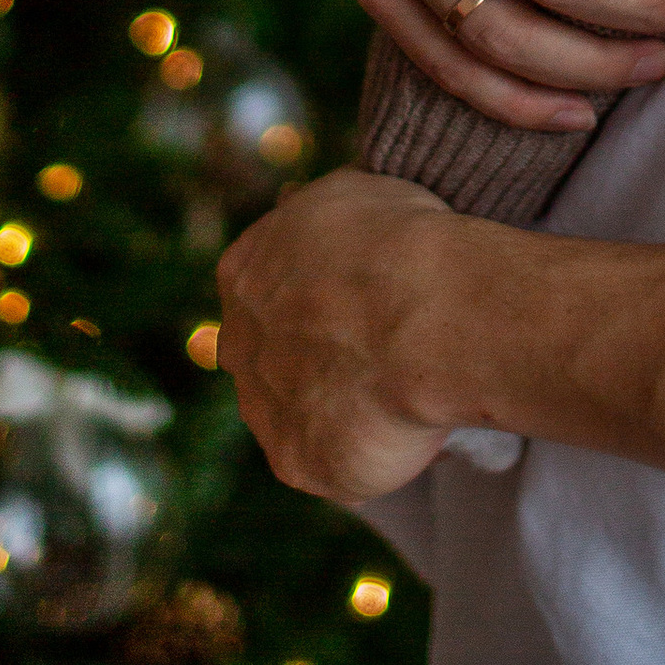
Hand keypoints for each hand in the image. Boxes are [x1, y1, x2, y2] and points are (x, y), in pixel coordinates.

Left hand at [220, 170, 461, 503]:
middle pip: (268, 357)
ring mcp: (262, 406)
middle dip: (314, 359)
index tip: (357, 308)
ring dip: (338, 411)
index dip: (314, 302)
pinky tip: (403, 432)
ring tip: (399, 396)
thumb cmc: (402, 244)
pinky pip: (330, 466)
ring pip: (297, 415)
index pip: (263, 291)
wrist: (426, 315)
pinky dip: (366, 455)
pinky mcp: (293, 463)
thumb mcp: (349, 198)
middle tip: (377, 355)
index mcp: (244, 271)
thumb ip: (320, 230)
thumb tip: (324, 234)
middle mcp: (238, 340)